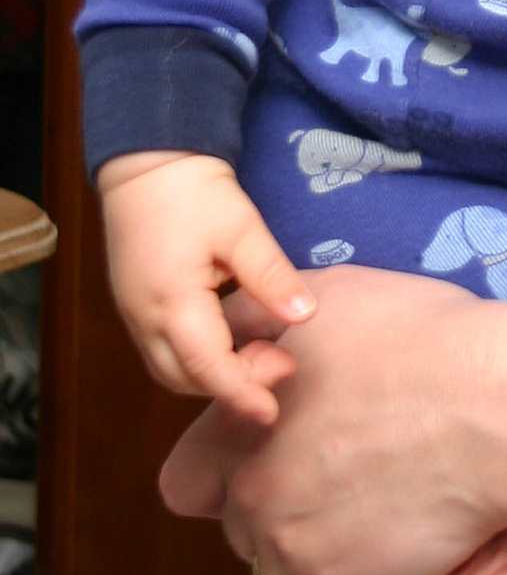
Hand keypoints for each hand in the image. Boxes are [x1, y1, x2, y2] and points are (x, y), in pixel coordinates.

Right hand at [99, 151, 313, 422]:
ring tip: (260, 354)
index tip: (273, 412)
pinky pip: (163, 350)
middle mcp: (145, 319)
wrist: (148, 161)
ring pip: (170, 369)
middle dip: (231, 386)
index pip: (208, 368)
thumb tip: (305, 316)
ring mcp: (134, 313)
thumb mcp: (241, 228)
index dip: (242, 393)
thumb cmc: (193, 191)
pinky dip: (196, 359)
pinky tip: (230, 342)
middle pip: (184, 378)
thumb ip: (271, 275)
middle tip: (280, 365)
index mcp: (171, 303)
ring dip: (211, 375)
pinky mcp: (136, 304)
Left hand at [162, 264, 506, 574]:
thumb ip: (258, 317)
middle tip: (344, 477)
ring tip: (374, 515)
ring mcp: (291, 554)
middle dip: (279, 511)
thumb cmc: (423, 340)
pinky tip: (392, 553)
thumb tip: (230, 333)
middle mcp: (251, 497)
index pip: (186, 481)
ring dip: (314, 555)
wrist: (496, 408)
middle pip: (240, 529)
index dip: (225, 470)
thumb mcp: (331, 295)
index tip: (275, 453)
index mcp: (237, 428)